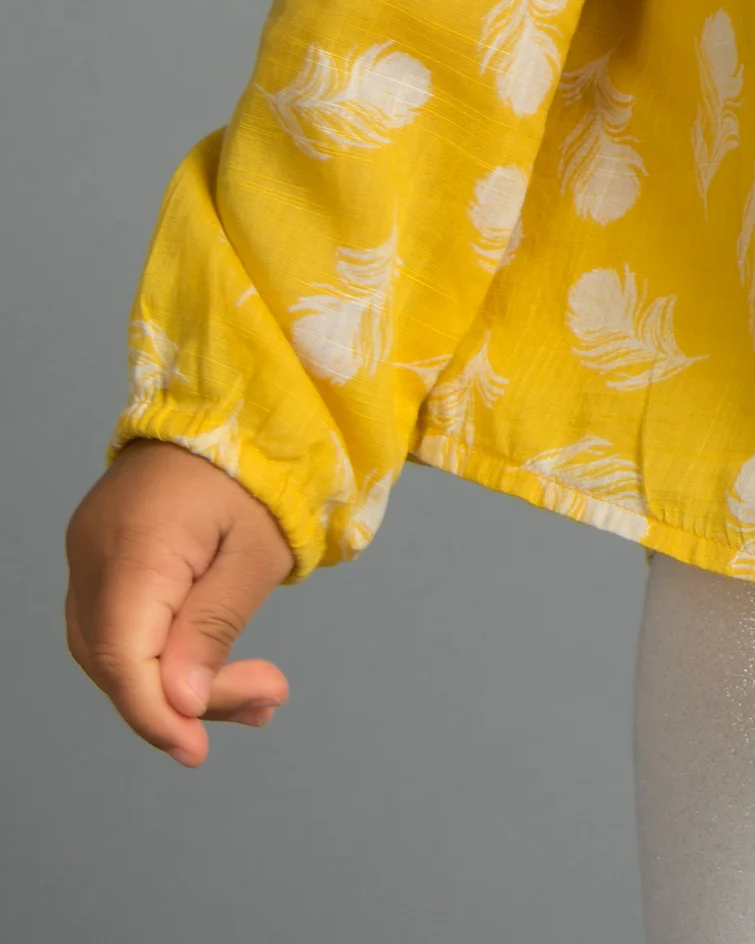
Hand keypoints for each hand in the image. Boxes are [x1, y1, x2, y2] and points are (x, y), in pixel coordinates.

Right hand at [65, 438, 295, 765]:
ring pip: (111, 649)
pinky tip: (215, 669)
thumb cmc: (259, 467)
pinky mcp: (101, 553)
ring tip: (259, 693)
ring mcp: (89, 551)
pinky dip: (163, 652)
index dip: (154, 715)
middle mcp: (93, 551)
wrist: (241, 402)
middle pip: (114, 659)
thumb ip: (213, 628)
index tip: (196, 751)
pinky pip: (117, 621)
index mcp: (135, 544)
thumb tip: (179, 704)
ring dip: (176, 683)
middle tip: (267, 701)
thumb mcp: (256, 551)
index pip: (120, 655)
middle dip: (182, 700)